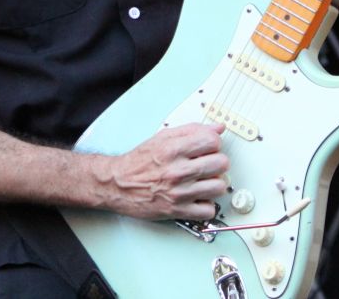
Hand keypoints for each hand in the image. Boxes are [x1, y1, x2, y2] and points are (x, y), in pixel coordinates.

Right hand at [99, 123, 229, 220]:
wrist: (117, 185)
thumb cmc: (138, 162)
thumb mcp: (162, 138)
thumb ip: (191, 130)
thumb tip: (218, 127)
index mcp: (173, 149)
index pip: (212, 141)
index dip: (214, 143)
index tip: (208, 147)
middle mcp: (177, 171)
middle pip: (221, 163)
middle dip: (217, 162)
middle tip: (208, 165)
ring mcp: (179, 192)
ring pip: (219, 187)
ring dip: (214, 184)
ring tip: (204, 181)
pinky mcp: (178, 211)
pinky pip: (209, 210)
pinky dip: (206, 205)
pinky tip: (198, 197)